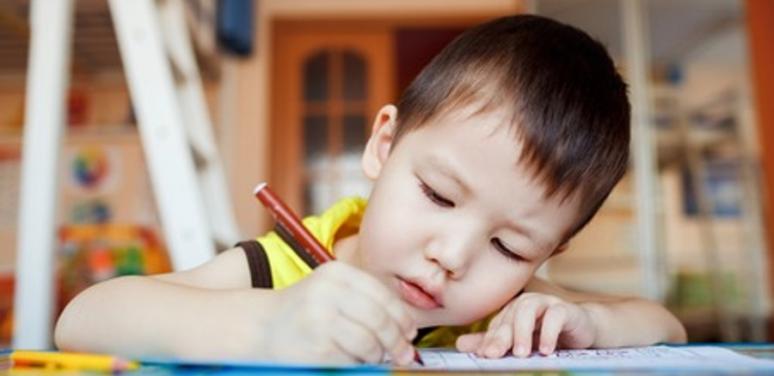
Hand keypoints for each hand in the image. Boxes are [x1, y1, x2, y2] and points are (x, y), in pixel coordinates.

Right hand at [259, 261, 417, 364]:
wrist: (261, 326)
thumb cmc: (305, 311)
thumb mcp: (333, 292)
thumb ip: (366, 302)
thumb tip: (407, 330)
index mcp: (336, 273)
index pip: (382, 295)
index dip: (402, 317)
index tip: (410, 332)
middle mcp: (328, 292)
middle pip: (380, 319)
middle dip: (396, 340)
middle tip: (403, 353)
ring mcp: (320, 320)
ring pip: (370, 342)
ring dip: (378, 355)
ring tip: (375, 357)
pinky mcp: (316, 347)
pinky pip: (352, 360)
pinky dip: (360, 364)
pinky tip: (354, 360)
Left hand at [455, 292, 595, 357]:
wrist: (582, 330)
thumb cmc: (547, 335)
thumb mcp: (520, 342)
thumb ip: (493, 342)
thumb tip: (460, 345)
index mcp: (512, 312)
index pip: (497, 325)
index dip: (489, 340)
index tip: (483, 356)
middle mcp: (526, 304)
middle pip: (509, 316)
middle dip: (501, 336)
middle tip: (494, 355)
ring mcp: (546, 304)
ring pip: (528, 309)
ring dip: (522, 331)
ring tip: (521, 353)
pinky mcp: (566, 310)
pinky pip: (555, 315)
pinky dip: (549, 332)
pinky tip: (545, 350)